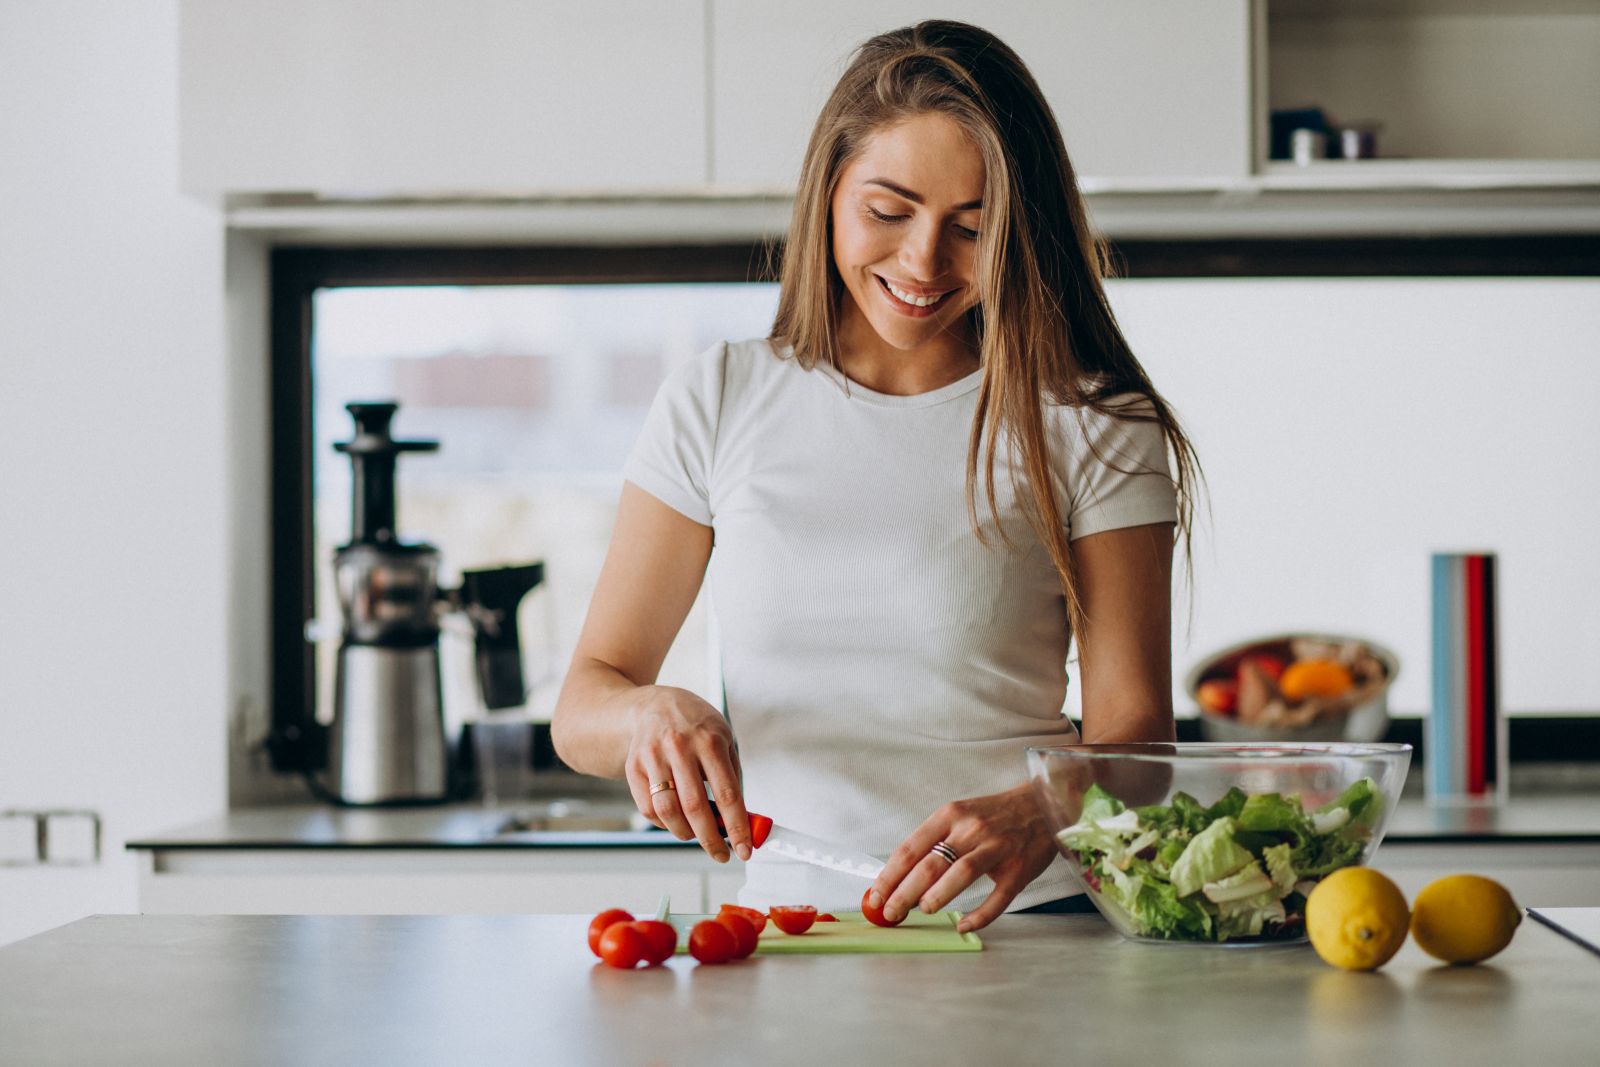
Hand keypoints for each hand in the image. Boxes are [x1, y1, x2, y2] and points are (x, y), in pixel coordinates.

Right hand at [623, 686, 751, 862]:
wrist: (655, 705)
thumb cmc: (695, 726)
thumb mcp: (724, 739)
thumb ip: (732, 777)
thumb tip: (742, 819)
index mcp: (709, 740)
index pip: (727, 793)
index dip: (737, 826)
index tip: (744, 849)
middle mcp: (679, 747)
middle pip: (695, 807)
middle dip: (711, 839)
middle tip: (721, 854)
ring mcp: (653, 756)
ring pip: (667, 811)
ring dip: (685, 833)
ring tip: (696, 835)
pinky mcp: (634, 766)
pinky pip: (648, 808)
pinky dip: (663, 823)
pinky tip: (675, 819)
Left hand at [867, 782, 1056, 932]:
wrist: (1042, 804)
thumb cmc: (995, 814)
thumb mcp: (960, 814)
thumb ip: (934, 840)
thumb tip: (899, 875)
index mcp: (951, 815)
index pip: (910, 848)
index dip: (889, 875)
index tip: (875, 895)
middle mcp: (972, 830)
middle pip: (930, 864)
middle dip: (904, 892)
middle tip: (890, 912)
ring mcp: (997, 849)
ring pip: (961, 874)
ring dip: (937, 896)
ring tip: (922, 910)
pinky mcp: (1019, 869)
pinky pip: (997, 898)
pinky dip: (979, 915)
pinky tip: (963, 924)